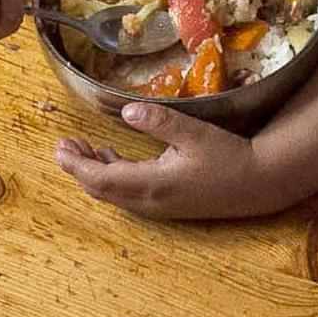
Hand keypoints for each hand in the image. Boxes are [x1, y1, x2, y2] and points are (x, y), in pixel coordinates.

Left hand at [54, 98, 273, 219]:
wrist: (257, 184)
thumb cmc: (229, 157)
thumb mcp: (195, 133)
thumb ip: (160, 121)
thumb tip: (126, 111)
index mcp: (154, 184)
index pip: (102, 178)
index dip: (77, 165)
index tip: (60, 148)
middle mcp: (150, 201)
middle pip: (101, 189)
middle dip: (78, 167)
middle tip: (63, 145)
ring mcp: (157, 206)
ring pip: (112, 192)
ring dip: (93, 171)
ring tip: (78, 148)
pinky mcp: (165, 203)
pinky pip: (127, 193)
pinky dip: (111, 175)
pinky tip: (109, 157)